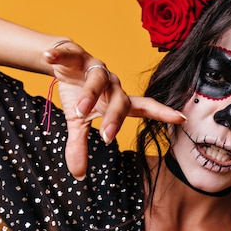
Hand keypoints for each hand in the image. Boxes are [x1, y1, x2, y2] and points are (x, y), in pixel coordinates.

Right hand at [43, 40, 185, 179]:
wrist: (63, 65)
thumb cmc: (79, 96)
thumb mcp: (78, 123)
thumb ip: (80, 145)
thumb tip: (79, 176)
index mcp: (117, 101)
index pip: (144, 107)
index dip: (163, 113)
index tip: (182, 118)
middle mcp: (112, 84)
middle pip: (120, 100)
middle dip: (114, 119)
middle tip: (106, 137)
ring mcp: (95, 68)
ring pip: (98, 79)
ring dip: (89, 95)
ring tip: (77, 110)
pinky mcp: (76, 55)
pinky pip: (70, 54)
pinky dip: (59, 57)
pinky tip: (48, 60)